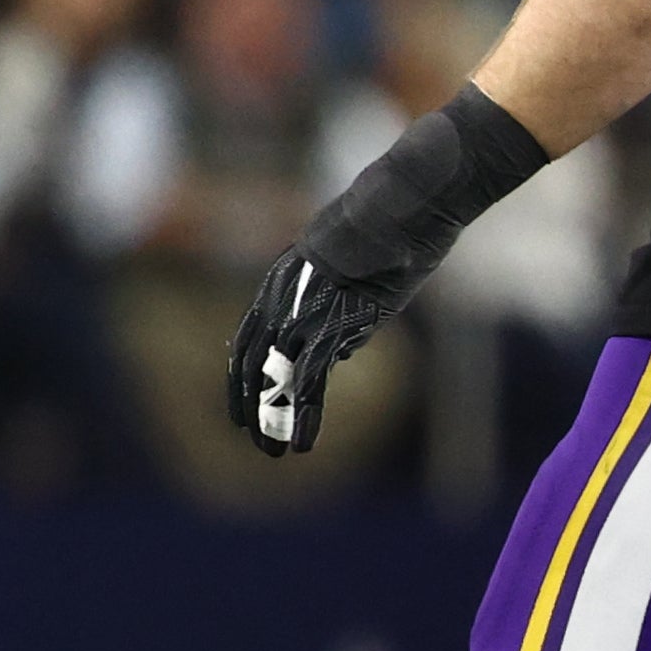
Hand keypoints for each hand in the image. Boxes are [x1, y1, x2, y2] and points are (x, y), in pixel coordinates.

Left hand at [224, 88, 548, 458]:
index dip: (242, 375)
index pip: (248, 336)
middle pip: (252, 360)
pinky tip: (301, 442)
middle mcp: (285, 294)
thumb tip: (338, 353)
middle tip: (256, 441)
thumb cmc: (392, 224)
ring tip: (275, 452)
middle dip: (250, 404)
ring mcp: (307, 306)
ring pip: (276, 375)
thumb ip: (339, 311)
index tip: (243, 408)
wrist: (408, 198)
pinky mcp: (335, 319)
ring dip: (274, 419)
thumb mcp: (357, 271)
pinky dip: (304, 415)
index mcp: (283, 279)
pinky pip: (310, 378)